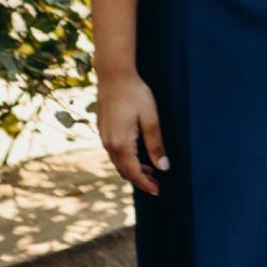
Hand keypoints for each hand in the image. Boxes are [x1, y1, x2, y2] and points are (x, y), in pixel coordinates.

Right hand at [97, 70, 168, 195]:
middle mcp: (109, 144)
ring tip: (150, 170)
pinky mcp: (103, 130)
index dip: (146, 184)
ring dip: (133, 169)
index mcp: (121, 144)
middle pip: (124, 171)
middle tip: (157, 183)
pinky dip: (126, 159)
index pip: (134, 173)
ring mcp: (104, 138)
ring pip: (118, 162)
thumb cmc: (135, 94)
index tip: (158, 191)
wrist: (114, 76)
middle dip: (140, 179)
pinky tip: (137, 154)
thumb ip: (156, 145)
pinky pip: (114, 153)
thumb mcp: (151, 119)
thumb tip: (163, 167)